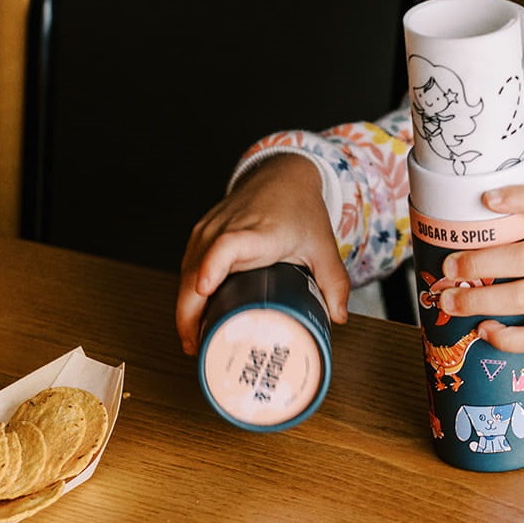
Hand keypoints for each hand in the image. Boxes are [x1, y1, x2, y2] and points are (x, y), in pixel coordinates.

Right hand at [175, 155, 349, 354]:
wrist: (283, 174)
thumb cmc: (301, 208)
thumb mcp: (323, 244)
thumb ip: (334, 282)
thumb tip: (339, 317)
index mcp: (259, 231)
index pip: (228, 245)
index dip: (213, 266)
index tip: (205, 288)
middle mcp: (227, 228)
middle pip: (196, 269)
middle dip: (189, 313)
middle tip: (200, 348)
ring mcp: (209, 230)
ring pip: (186, 272)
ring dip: (184, 307)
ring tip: (196, 341)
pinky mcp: (200, 233)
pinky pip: (187, 266)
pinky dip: (186, 291)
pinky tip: (194, 315)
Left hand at [436, 185, 523, 354]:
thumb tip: (480, 211)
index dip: (517, 198)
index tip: (486, 199)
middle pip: (521, 260)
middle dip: (477, 264)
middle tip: (449, 267)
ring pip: (520, 299)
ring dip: (479, 301)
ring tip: (450, 302)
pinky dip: (505, 337)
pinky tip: (483, 330)